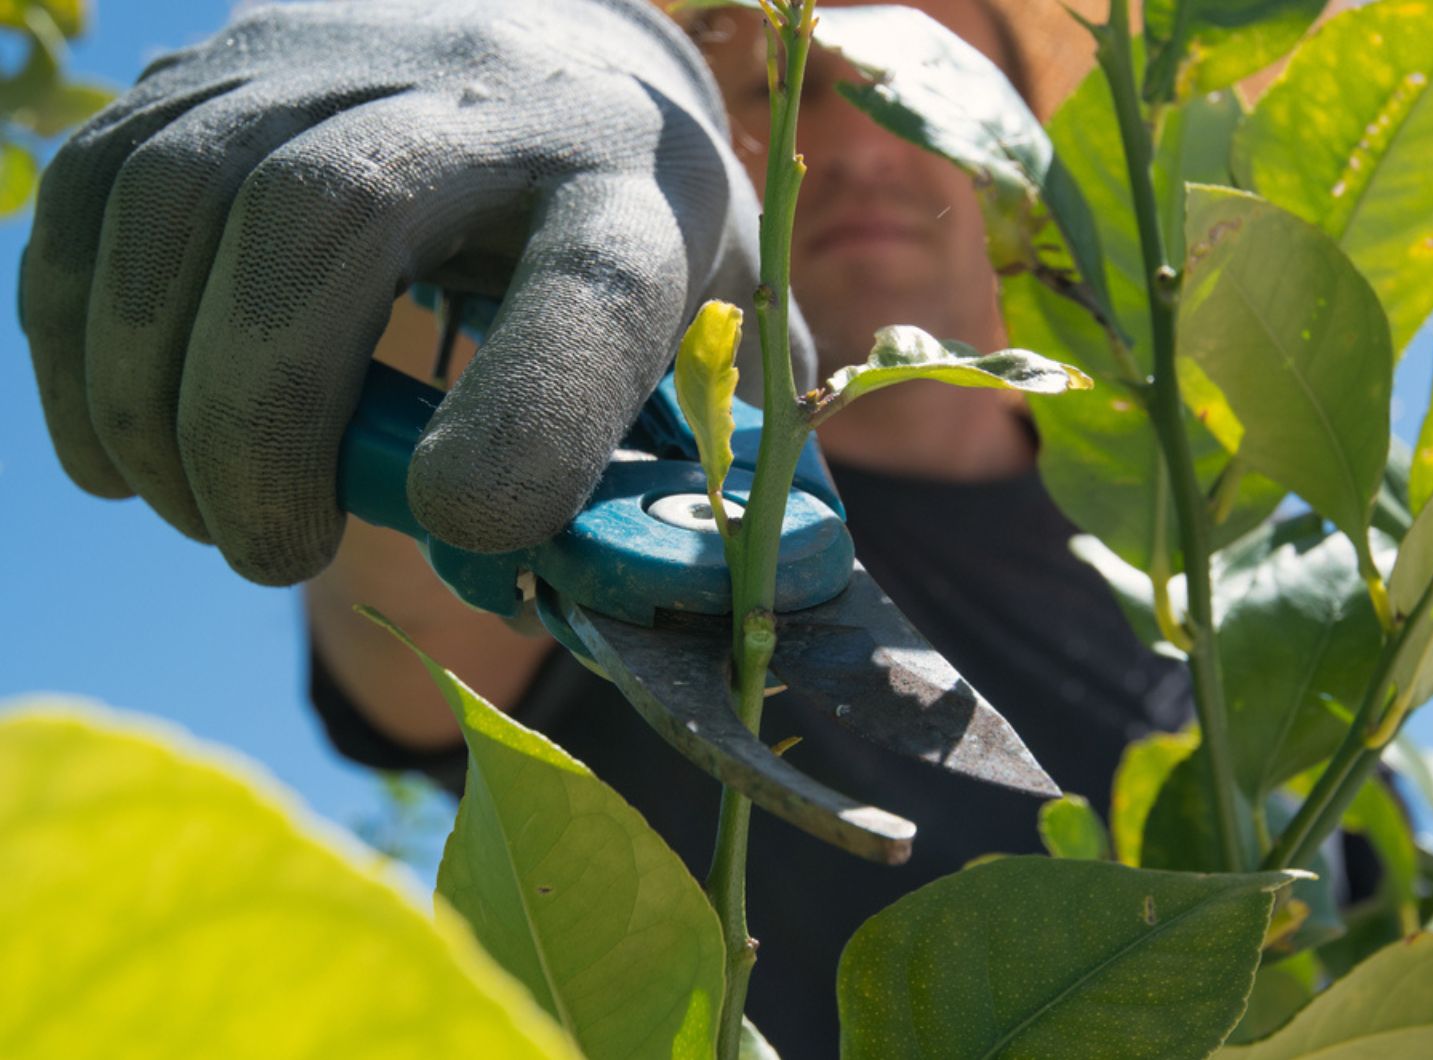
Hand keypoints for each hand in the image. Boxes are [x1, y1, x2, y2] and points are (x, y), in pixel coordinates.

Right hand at [22, 0, 803, 583]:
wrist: (553, 54)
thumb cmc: (628, 237)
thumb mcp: (706, 344)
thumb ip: (690, 475)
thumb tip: (638, 615)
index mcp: (636, 190)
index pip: (599, 282)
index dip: (528, 415)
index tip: (466, 526)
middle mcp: (489, 94)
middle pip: (333, 215)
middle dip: (263, 419)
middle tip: (273, 551)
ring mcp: (334, 55)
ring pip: (185, 194)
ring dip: (151, 392)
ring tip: (203, 515)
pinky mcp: (214, 64)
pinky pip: (97, 191)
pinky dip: (77, 341)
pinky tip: (117, 448)